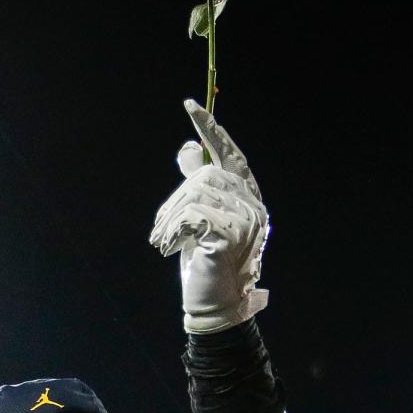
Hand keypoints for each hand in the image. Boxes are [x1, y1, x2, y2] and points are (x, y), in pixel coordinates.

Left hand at [149, 101, 268, 333]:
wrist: (215, 307)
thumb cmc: (204, 264)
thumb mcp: (196, 221)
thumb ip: (195, 186)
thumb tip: (188, 148)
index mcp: (248, 198)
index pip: (229, 154)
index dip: (211, 129)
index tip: (191, 106)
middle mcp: (253, 204)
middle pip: (202, 177)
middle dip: (173, 201)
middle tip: (159, 231)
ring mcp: (247, 218)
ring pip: (193, 194)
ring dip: (168, 219)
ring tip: (162, 243)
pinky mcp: (231, 233)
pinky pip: (190, 214)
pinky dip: (170, 231)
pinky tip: (167, 250)